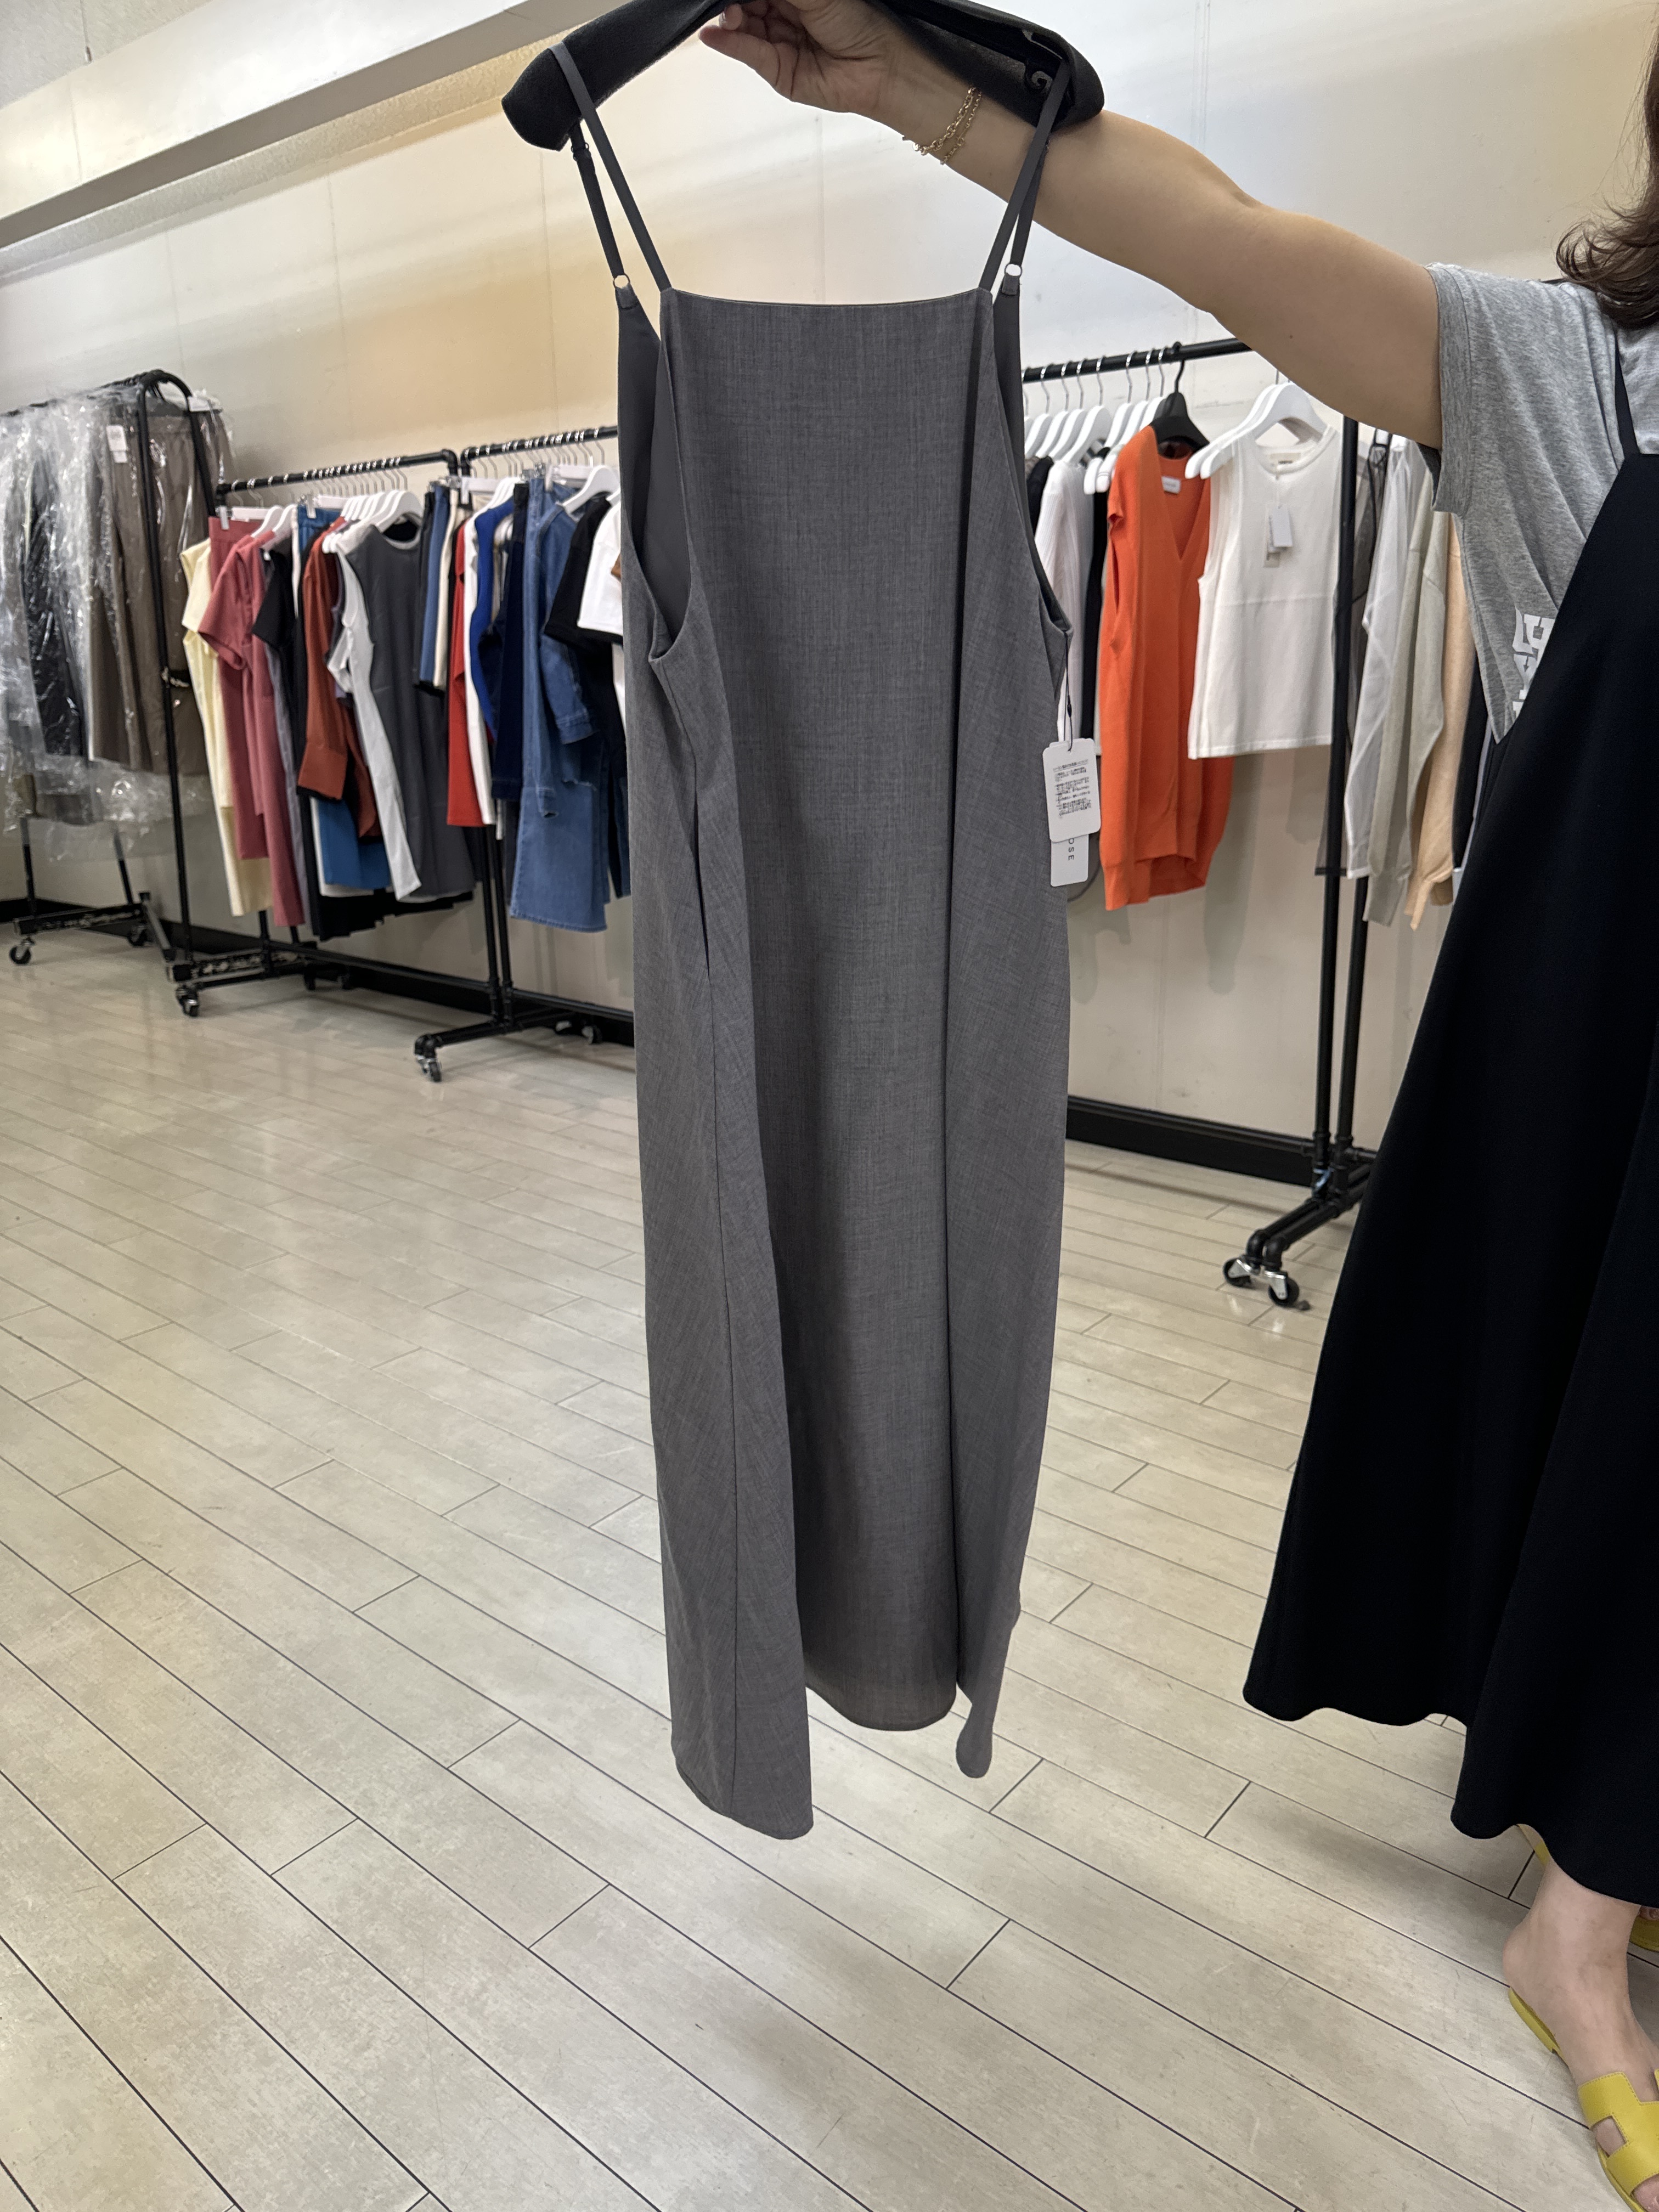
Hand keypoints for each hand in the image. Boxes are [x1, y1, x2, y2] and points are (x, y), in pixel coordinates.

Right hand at [700, 0, 953, 132]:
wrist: (880, 67)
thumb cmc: (859, 23)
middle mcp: (784, 15)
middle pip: (746, 3)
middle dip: (733, 0)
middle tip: (729, 1)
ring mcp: (778, 43)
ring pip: (742, 27)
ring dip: (730, 19)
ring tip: (728, 15)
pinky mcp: (777, 71)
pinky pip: (748, 53)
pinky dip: (729, 44)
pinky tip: (714, 35)